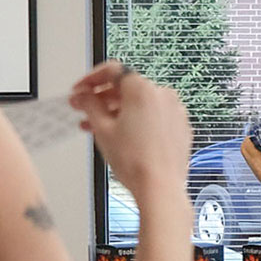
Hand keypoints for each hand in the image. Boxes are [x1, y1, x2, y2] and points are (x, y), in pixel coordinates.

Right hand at [71, 63, 189, 201]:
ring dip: (116, 111)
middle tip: (83, 108)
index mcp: (143, 89)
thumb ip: (89, 105)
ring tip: (96, 126)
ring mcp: (174, 111)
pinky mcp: (180, 128)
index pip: (112, 71)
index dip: (90, 80)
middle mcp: (162, 95)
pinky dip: (136, 121)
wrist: (160, 188)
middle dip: (101, 98)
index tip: (80, 90)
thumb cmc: (136, 162)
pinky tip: (121, 135)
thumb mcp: (102, 129)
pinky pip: (153, 117)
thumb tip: (83, 95)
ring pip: (139, 104)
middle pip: (126, 88)